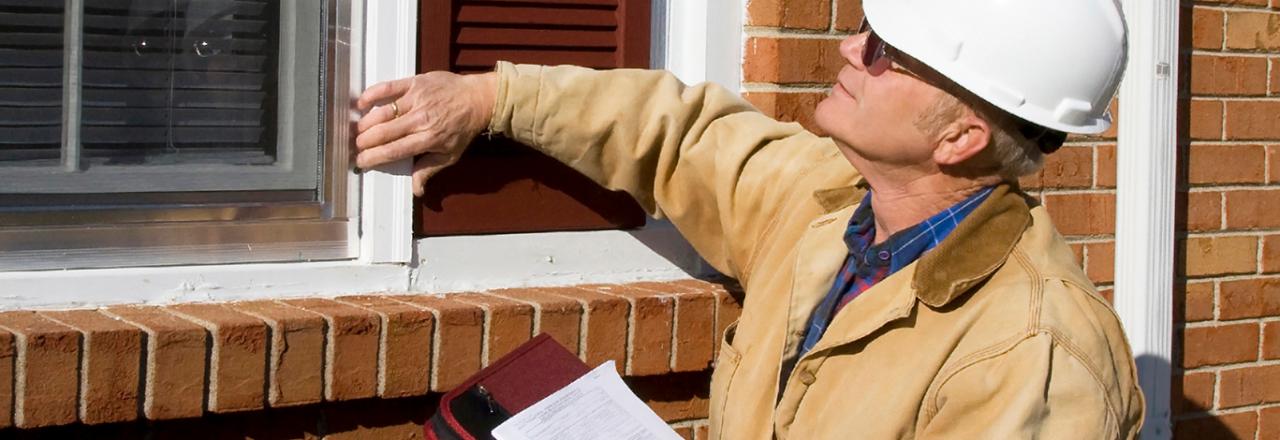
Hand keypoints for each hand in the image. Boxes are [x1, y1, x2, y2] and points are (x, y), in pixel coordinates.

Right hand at [355, 71, 496, 195]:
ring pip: (382, 112)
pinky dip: (372, 94)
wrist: (477, 98)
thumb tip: (416, 190)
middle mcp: (420, 119)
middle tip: (355, 146)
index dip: (374, 157)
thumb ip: (429, 170)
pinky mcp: (415, 83)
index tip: (361, 161)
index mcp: (428, 139)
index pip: (394, 151)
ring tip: (356, 130)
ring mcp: (417, 99)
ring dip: (365, 122)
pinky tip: (361, 103)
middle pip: (384, 133)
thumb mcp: (450, 154)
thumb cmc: (463, 128)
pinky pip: (388, 87)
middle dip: (365, 142)